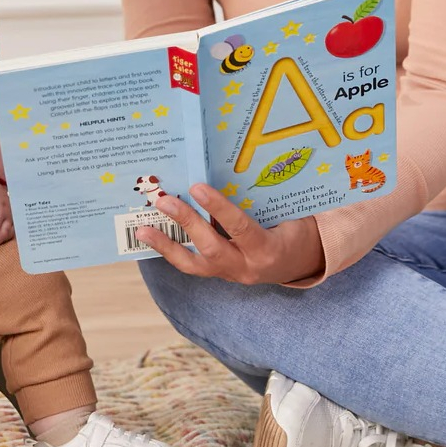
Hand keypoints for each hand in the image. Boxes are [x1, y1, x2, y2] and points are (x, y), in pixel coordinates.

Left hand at [135, 183, 325, 284]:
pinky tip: (153, 237)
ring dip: (167, 245)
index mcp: (268, 249)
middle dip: (186, 222)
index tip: (197, 187)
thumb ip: (258, 200)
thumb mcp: (285, 214)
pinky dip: (172, 251)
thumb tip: (222, 171)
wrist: (301, 260)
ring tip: (143, 230)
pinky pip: (192, 265)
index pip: (240, 228)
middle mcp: (247, 267)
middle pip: (212, 247)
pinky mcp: (219, 275)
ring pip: (194, 264)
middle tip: (164, 201)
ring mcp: (231, 274)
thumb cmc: (294, 228)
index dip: (218, 208)